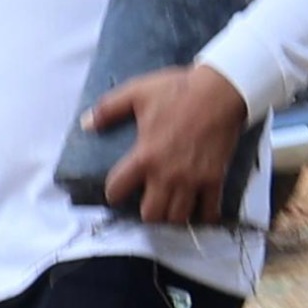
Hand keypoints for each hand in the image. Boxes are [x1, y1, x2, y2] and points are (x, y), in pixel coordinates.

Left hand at [88, 64, 251, 225]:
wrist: (221, 90)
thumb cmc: (179, 90)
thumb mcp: (137, 92)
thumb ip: (108, 109)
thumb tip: (86, 124)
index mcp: (144, 156)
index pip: (118, 189)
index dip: (113, 192)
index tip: (117, 190)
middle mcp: (166, 174)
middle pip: (151, 214)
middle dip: (146, 213)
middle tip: (148, 202)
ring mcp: (192, 179)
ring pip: (177, 217)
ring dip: (171, 216)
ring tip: (170, 208)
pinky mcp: (214, 178)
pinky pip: (209, 209)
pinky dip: (204, 215)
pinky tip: (199, 212)